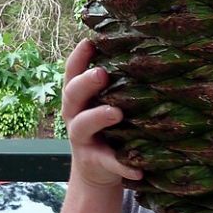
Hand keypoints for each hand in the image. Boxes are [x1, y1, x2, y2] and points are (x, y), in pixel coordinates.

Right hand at [61, 39, 142, 187]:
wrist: (96, 171)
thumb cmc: (104, 126)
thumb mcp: (103, 103)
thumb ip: (112, 84)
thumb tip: (140, 50)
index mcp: (78, 97)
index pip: (72, 72)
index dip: (78, 57)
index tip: (89, 41)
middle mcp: (75, 115)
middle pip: (73, 94)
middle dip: (86, 83)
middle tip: (102, 73)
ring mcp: (82, 139)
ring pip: (83, 125)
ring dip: (98, 117)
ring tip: (116, 113)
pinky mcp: (95, 162)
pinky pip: (108, 162)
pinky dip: (123, 165)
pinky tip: (138, 169)